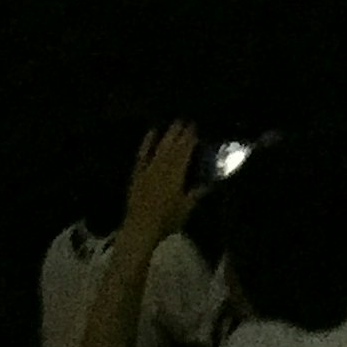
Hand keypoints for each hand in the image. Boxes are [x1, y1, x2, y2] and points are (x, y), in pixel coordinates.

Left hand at [119, 122, 202, 252]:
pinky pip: (142, 154)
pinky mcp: (137, 172)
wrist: (140, 226)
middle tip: (186, 120)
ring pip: (160, 147)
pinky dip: (147, 142)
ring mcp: (148, 168)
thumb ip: (196, 194)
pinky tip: (151, 132)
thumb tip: (209, 183)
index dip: (190, 140)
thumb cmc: (166, 220)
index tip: (195, 128)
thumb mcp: (185, 208)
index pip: (184, 153)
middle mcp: (162, 167)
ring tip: (174, 123)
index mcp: (176, 175)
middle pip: (172, 147)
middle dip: (180, 133)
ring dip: (167, 134)